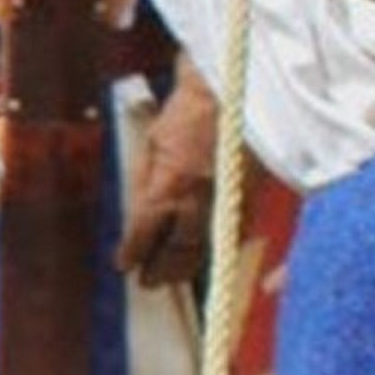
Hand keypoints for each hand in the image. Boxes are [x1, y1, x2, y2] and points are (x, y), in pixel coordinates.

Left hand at [117, 71, 222, 289]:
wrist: (237, 92)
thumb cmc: (188, 113)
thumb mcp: (152, 144)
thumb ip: (145, 184)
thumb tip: (136, 219)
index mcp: (172, 185)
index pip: (146, 233)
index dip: (133, 252)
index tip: (123, 264)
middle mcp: (202, 201)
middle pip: (179, 251)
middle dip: (161, 270)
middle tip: (147, 283)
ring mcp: (230, 203)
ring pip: (208, 250)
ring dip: (188, 267)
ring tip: (170, 277)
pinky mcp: (252, 200)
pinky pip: (232, 236)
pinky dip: (216, 250)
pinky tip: (204, 257)